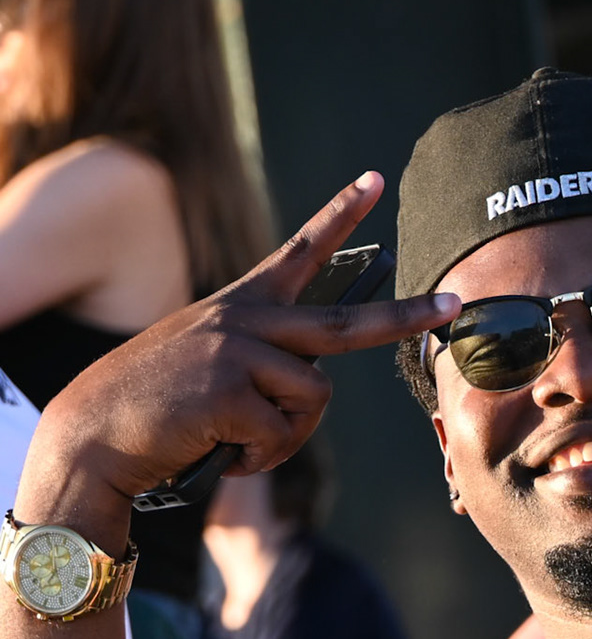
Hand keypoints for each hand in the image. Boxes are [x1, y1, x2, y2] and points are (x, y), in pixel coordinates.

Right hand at [26, 173, 459, 513]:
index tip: (374, 180)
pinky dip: (260, 458)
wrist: (89, 435)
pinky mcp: (229, 391)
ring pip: (314, 399)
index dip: (338, 214)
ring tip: (237, 439)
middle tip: (455, 302)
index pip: (298, 251)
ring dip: (287, 437)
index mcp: (241, 307)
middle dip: (407, 317)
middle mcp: (244, 320)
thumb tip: (314, 380)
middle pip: (345, 324)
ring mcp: (237, 352)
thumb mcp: (208, 363)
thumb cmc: (154, 408)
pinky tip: (221, 451)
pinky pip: (281, 435)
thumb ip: (262, 357)